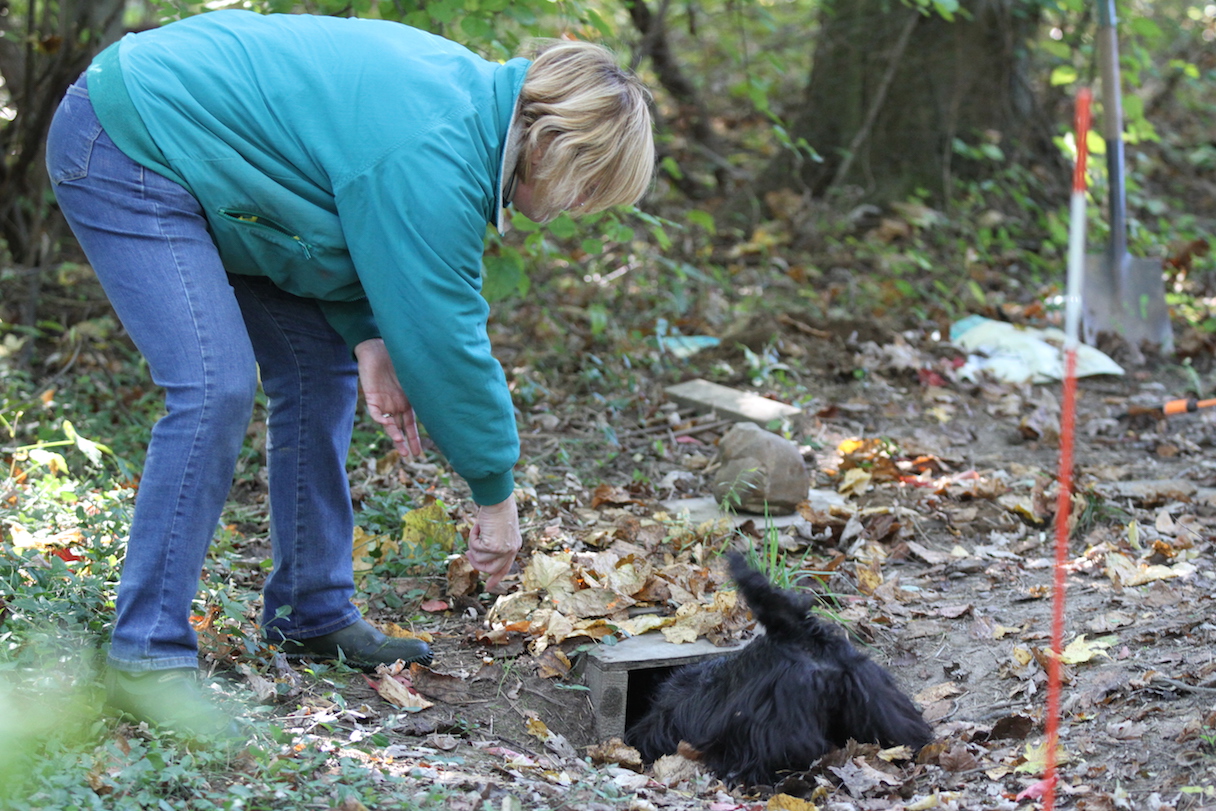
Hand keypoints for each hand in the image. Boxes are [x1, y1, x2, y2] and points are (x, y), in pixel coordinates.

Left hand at [355, 338, 421, 456]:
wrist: (376, 348)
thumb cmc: (397, 358)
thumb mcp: (414, 375)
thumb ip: (424, 387)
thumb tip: (449, 391)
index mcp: (406, 402)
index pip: (411, 425)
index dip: (414, 438)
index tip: (419, 453)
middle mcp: (395, 405)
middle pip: (400, 428)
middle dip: (404, 442)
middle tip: (408, 456)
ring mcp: (383, 403)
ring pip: (388, 424)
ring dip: (394, 434)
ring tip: (400, 444)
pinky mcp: (371, 397)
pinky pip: (375, 413)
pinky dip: (380, 419)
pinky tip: (386, 423)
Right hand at [467, 494, 520, 589]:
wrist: (498, 499)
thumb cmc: (497, 508)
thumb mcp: (498, 529)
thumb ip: (494, 542)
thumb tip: (477, 555)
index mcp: (514, 546)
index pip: (505, 567)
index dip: (496, 578)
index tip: (488, 587)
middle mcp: (511, 550)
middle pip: (489, 569)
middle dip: (476, 562)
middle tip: (468, 552)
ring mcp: (503, 550)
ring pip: (479, 559)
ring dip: (473, 544)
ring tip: (478, 530)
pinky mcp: (493, 547)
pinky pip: (474, 548)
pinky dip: (472, 537)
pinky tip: (479, 526)